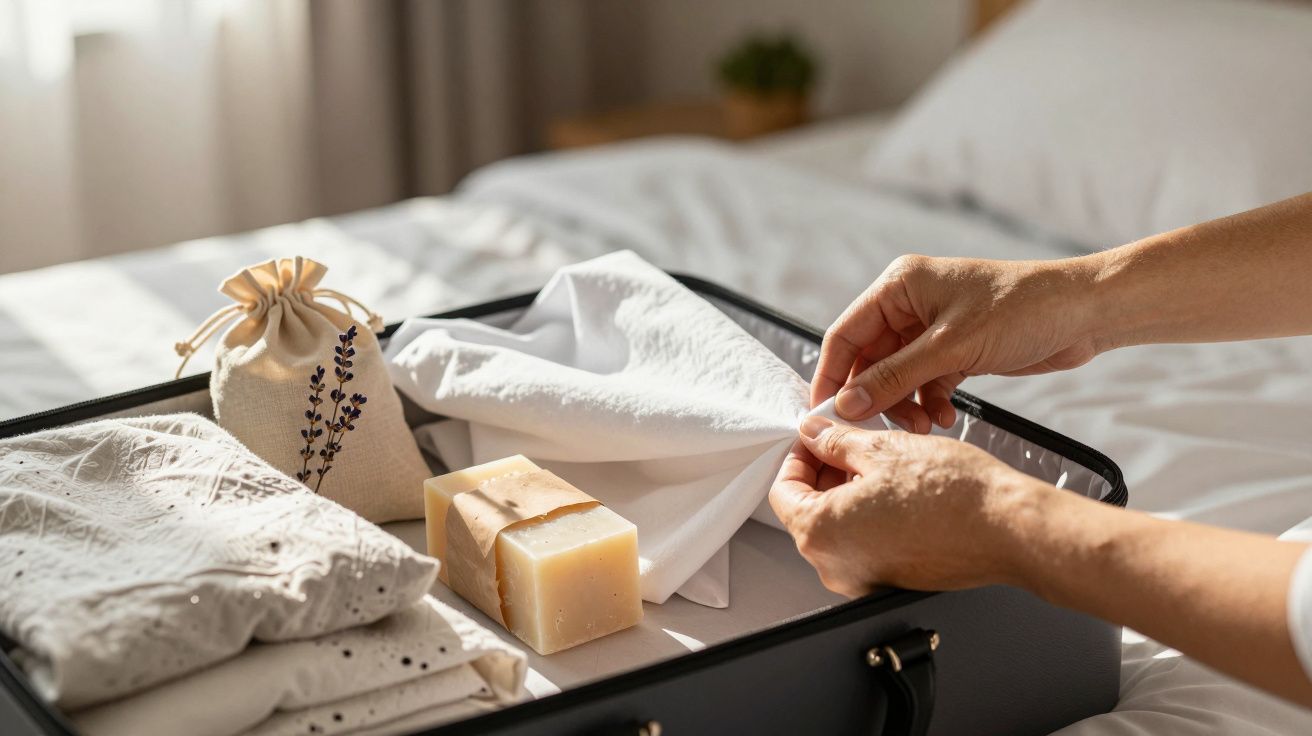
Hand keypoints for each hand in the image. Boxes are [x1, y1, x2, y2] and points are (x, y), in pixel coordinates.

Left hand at [768, 415, 1047, 597]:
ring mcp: (864, 579)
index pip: (783, 491)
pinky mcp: (891, 581)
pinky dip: (869, 513)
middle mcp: (835, 566)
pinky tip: (896, 487)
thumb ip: (835, 441)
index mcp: (821, 534)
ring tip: (879, 459)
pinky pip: (864, 543)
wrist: (1010, 529)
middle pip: (808, 511)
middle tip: (848, 440)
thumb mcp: (882, 449)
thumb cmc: (954, 495)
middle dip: (823, 471)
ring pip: (838, 526)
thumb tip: (813, 433)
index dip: (797, 456)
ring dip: (847, 490)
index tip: (815, 436)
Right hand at [813, 255, 1102, 427]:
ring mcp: (932, 329)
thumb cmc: (1023, 309)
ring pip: (896, 376)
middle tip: (879, 432)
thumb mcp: (952, 346)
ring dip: (904, 405)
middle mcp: (910, 305)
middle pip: (869, 359)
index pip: (845, 334)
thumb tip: (847, 404)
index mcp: (899, 286)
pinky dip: (929, 403)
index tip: (823, 415)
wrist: (1085, 313)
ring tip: (921, 428)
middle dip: (875, 396)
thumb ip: (896, 376)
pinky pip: (925, 383)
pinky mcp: (955, 350)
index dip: (832, 375)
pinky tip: (944, 417)